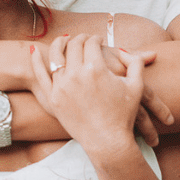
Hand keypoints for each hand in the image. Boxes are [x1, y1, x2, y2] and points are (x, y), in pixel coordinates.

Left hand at [29, 34, 143, 162]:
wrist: (107, 142)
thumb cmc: (123, 115)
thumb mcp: (136, 87)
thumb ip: (137, 64)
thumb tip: (145, 52)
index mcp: (96, 68)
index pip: (91, 43)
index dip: (96, 38)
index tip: (98, 40)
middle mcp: (76, 75)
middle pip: (73, 46)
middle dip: (79, 39)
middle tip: (84, 39)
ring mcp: (62, 86)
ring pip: (55, 56)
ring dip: (59, 44)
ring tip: (64, 41)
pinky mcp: (52, 98)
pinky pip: (41, 75)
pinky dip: (36, 61)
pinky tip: (35, 51)